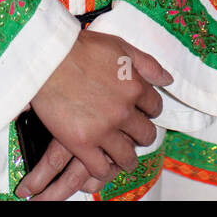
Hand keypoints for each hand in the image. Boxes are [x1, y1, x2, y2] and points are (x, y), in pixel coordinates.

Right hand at [14, 31, 171, 193]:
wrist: (48, 58)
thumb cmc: (81, 48)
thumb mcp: (120, 47)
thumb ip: (147, 63)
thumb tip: (168, 79)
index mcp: (135, 86)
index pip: (155, 108)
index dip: (148, 110)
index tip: (140, 112)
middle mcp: (123, 110)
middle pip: (145, 135)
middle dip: (140, 135)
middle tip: (131, 134)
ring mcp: (103, 129)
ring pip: (127, 157)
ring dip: (126, 158)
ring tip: (121, 157)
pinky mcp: (82, 143)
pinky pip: (101, 168)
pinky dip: (104, 169)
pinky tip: (101, 163)